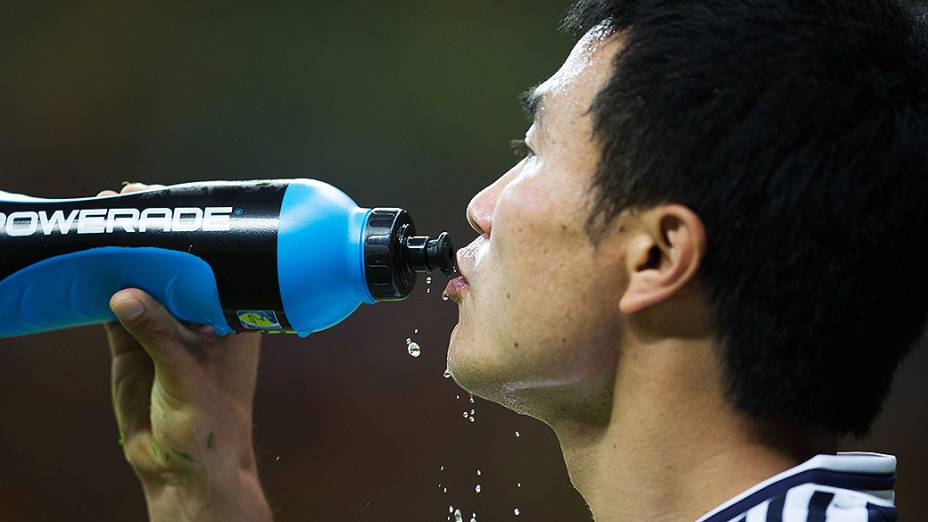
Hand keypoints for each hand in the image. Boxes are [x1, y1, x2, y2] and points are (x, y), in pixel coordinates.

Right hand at [99, 183, 271, 520]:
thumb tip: (124, 294)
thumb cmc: (209, 423)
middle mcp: (200, 317)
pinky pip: (115, 311)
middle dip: (153, 236)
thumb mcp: (187, 374)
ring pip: (143, 284)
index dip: (195, 232)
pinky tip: (88, 263)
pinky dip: (102, 289)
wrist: (184, 468)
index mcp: (232, 316)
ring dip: (124, 257)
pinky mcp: (134, 349)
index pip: (215, 264)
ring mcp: (165, 331)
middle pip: (175, 266)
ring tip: (101, 221)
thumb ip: (158, 334)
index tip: (170, 202)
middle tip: (126, 199)